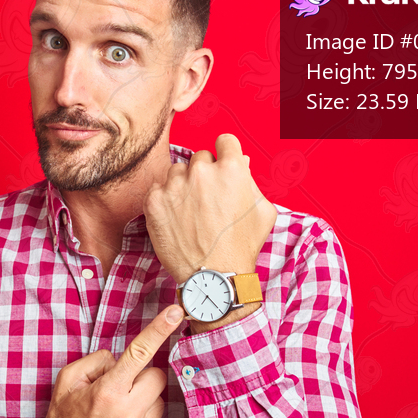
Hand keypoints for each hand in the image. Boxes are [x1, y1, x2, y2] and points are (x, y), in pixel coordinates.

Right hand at [16, 304, 183, 417]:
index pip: (140, 353)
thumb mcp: (68, 380)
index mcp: (108, 391)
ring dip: (146, 405)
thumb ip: (96, 361)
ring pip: (162, 405)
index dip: (159, 330)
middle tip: (124, 391)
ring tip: (122, 417)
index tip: (175, 312)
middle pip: (157, 379)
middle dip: (143, 380)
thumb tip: (122, 359)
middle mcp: (126, 415)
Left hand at [144, 134, 276, 284]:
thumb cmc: (241, 246)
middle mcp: (201, 172)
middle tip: (208, 197)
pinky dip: (165, 199)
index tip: (222, 163)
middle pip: (200, 156)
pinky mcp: (154, 201)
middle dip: (205, 172)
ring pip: (177, 171)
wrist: (213, 276)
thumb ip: (251, 182)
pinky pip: (158, 188)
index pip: (225, 141)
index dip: (225, 152)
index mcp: (231, 170)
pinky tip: (176, 217)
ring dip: (183, 184)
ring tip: (191, 210)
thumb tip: (241, 163)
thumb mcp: (263, 211)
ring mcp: (175, 186)